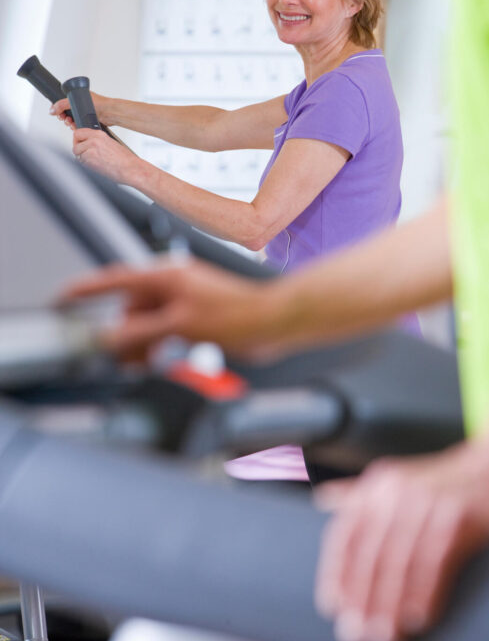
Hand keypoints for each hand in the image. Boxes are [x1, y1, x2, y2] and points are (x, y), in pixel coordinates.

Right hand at [50, 91, 111, 129]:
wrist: (110, 113)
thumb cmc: (100, 103)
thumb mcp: (76, 101)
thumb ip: (62, 104)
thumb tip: (52, 109)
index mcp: (78, 97)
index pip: (64, 103)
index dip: (60, 109)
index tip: (59, 113)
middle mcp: (81, 105)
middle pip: (67, 112)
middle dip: (64, 116)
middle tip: (65, 118)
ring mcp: (85, 113)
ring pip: (72, 119)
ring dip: (69, 122)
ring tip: (71, 122)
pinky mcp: (88, 120)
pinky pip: (79, 124)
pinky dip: (76, 126)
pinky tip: (76, 126)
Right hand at [60, 260, 268, 360]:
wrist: (272, 322)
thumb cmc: (237, 315)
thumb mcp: (179, 325)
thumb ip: (140, 332)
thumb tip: (110, 337)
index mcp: (166, 276)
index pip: (116, 280)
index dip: (87, 290)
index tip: (64, 298)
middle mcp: (173, 285)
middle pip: (131, 307)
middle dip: (120, 331)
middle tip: (111, 355)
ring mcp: (185, 301)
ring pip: (148, 322)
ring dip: (139, 343)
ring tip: (134, 364)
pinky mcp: (196, 317)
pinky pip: (165, 329)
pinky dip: (157, 344)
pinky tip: (154, 360)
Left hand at [72, 128, 137, 184]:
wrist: (131, 169)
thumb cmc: (125, 159)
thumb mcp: (111, 143)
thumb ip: (97, 141)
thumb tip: (87, 143)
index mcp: (99, 134)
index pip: (79, 132)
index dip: (78, 139)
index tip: (80, 143)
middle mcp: (94, 140)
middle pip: (75, 143)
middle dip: (78, 149)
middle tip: (85, 154)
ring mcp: (91, 149)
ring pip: (77, 153)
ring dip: (83, 158)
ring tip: (95, 162)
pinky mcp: (90, 159)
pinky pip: (81, 162)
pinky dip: (87, 165)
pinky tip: (97, 166)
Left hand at [314, 443, 488, 640]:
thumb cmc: (447, 481)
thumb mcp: (400, 478)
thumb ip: (362, 491)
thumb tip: (322, 498)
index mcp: (378, 485)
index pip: (347, 534)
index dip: (337, 573)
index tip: (333, 608)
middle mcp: (398, 490)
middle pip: (371, 554)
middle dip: (363, 600)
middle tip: (359, 636)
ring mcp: (428, 501)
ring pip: (401, 562)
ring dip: (390, 605)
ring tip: (387, 637)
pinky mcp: (458, 516)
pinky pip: (435, 563)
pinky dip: (424, 593)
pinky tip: (418, 618)